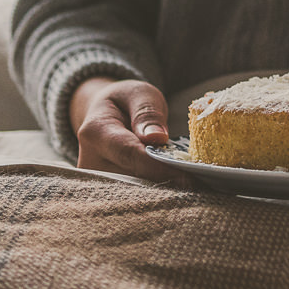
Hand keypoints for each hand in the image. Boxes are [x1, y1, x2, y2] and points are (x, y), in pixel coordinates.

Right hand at [69, 77, 189, 184]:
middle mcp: (90, 162)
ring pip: (134, 192)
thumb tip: (158, 138)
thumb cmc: (125, 102)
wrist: (104, 114)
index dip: (159, 166)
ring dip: (163, 188)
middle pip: (132, 178)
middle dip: (165, 181)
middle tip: (199, 181)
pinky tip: (177, 187)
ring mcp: (96, 181)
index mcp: (95, 133)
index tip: (188, 175)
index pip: (130, 154)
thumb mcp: (139, 94)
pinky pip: (134, 195)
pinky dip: (156, 191)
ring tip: (190, 182)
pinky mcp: (105, 192)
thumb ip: (147, 112)